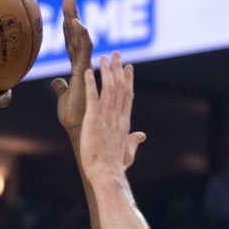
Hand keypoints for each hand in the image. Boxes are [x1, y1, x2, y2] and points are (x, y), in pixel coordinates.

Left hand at [51, 0, 92, 133]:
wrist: (80, 127)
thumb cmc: (73, 116)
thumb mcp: (63, 97)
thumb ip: (61, 87)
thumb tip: (56, 81)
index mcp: (77, 68)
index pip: (71, 42)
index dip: (68, 26)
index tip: (66, 10)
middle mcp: (82, 64)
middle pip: (76, 35)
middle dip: (72, 15)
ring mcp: (84, 66)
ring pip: (81, 37)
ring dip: (75, 18)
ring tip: (70, 2)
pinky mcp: (86, 71)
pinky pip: (85, 49)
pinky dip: (82, 35)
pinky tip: (76, 22)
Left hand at [80, 52, 145, 183]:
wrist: (107, 173)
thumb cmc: (116, 166)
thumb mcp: (129, 152)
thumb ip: (134, 141)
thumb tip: (141, 135)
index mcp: (124, 122)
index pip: (127, 96)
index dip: (128, 80)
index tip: (128, 67)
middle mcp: (117, 116)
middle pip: (120, 87)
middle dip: (118, 69)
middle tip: (116, 54)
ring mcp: (106, 117)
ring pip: (108, 88)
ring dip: (106, 71)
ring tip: (104, 58)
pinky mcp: (93, 120)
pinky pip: (92, 97)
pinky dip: (90, 83)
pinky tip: (87, 71)